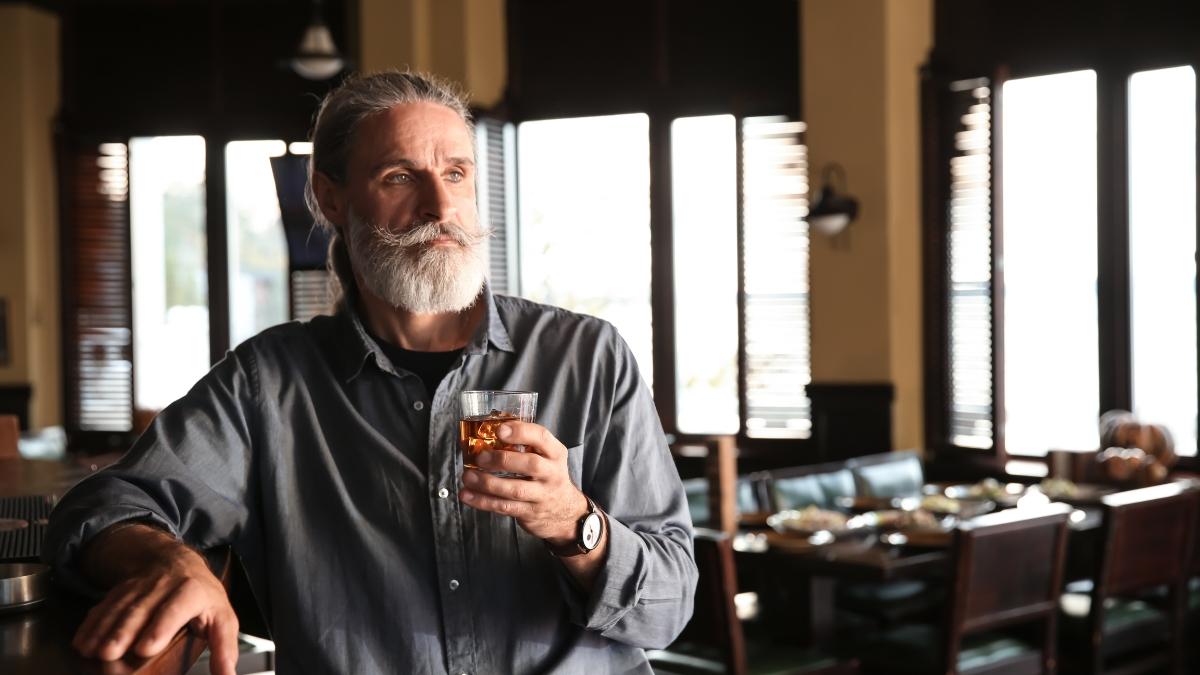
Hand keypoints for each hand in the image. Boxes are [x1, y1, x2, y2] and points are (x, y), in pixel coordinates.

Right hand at [73, 536, 238, 674]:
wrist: (178, 561)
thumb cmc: (201, 595)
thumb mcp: (222, 617)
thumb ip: (225, 647)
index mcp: (192, 591)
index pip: (175, 609)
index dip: (159, 627)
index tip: (145, 647)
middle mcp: (164, 586)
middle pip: (141, 609)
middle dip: (123, 631)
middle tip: (109, 653)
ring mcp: (140, 586)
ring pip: (119, 607)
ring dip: (102, 629)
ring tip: (90, 650)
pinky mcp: (122, 590)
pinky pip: (104, 605)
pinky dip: (91, 623)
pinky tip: (81, 640)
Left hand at [459, 421, 586, 545]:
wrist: (563, 510)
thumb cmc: (546, 474)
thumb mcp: (545, 455)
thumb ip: (524, 442)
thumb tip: (487, 427)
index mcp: (555, 453)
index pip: (541, 437)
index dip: (521, 432)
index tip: (500, 430)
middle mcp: (552, 473)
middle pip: (531, 465)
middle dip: (502, 460)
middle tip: (480, 457)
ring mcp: (542, 495)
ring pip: (516, 490)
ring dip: (488, 483)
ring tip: (468, 476)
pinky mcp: (530, 512)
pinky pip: (505, 507)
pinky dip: (483, 501)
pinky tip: (468, 495)